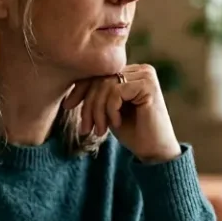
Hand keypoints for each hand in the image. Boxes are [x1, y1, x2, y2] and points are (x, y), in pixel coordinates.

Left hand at [63, 64, 181, 162]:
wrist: (154, 151)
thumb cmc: (133, 132)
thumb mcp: (108, 110)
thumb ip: (97, 95)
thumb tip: (70, 87)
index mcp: (132, 72)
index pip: (99, 73)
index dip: (80, 89)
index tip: (67, 106)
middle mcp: (140, 70)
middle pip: (100, 78)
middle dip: (88, 105)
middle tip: (85, 128)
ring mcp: (146, 76)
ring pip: (105, 85)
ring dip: (97, 111)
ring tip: (100, 130)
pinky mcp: (148, 85)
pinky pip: (116, 92)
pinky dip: (111, 110)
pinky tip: (117, 124)